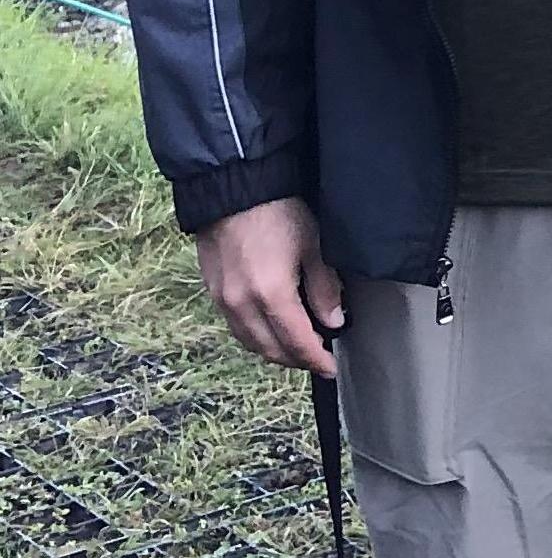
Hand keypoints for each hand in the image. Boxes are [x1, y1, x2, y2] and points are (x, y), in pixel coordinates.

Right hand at [200, 196, 344, 376]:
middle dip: (295, 360)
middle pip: (269, 349)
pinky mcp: (212, 292)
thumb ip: (324, 288)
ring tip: (296, 349)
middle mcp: (241, 306)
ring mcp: (222, 301)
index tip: (332, 368)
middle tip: (317, 360)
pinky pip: (235, 327)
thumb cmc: (280, 211)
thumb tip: (334, 321)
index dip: (316, 359)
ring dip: (273, 351)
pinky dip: (254, 336)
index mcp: (271, 296)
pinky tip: (269, 330)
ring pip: (249, 342)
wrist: (234, 189)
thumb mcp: (313, 245)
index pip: (296, 342)